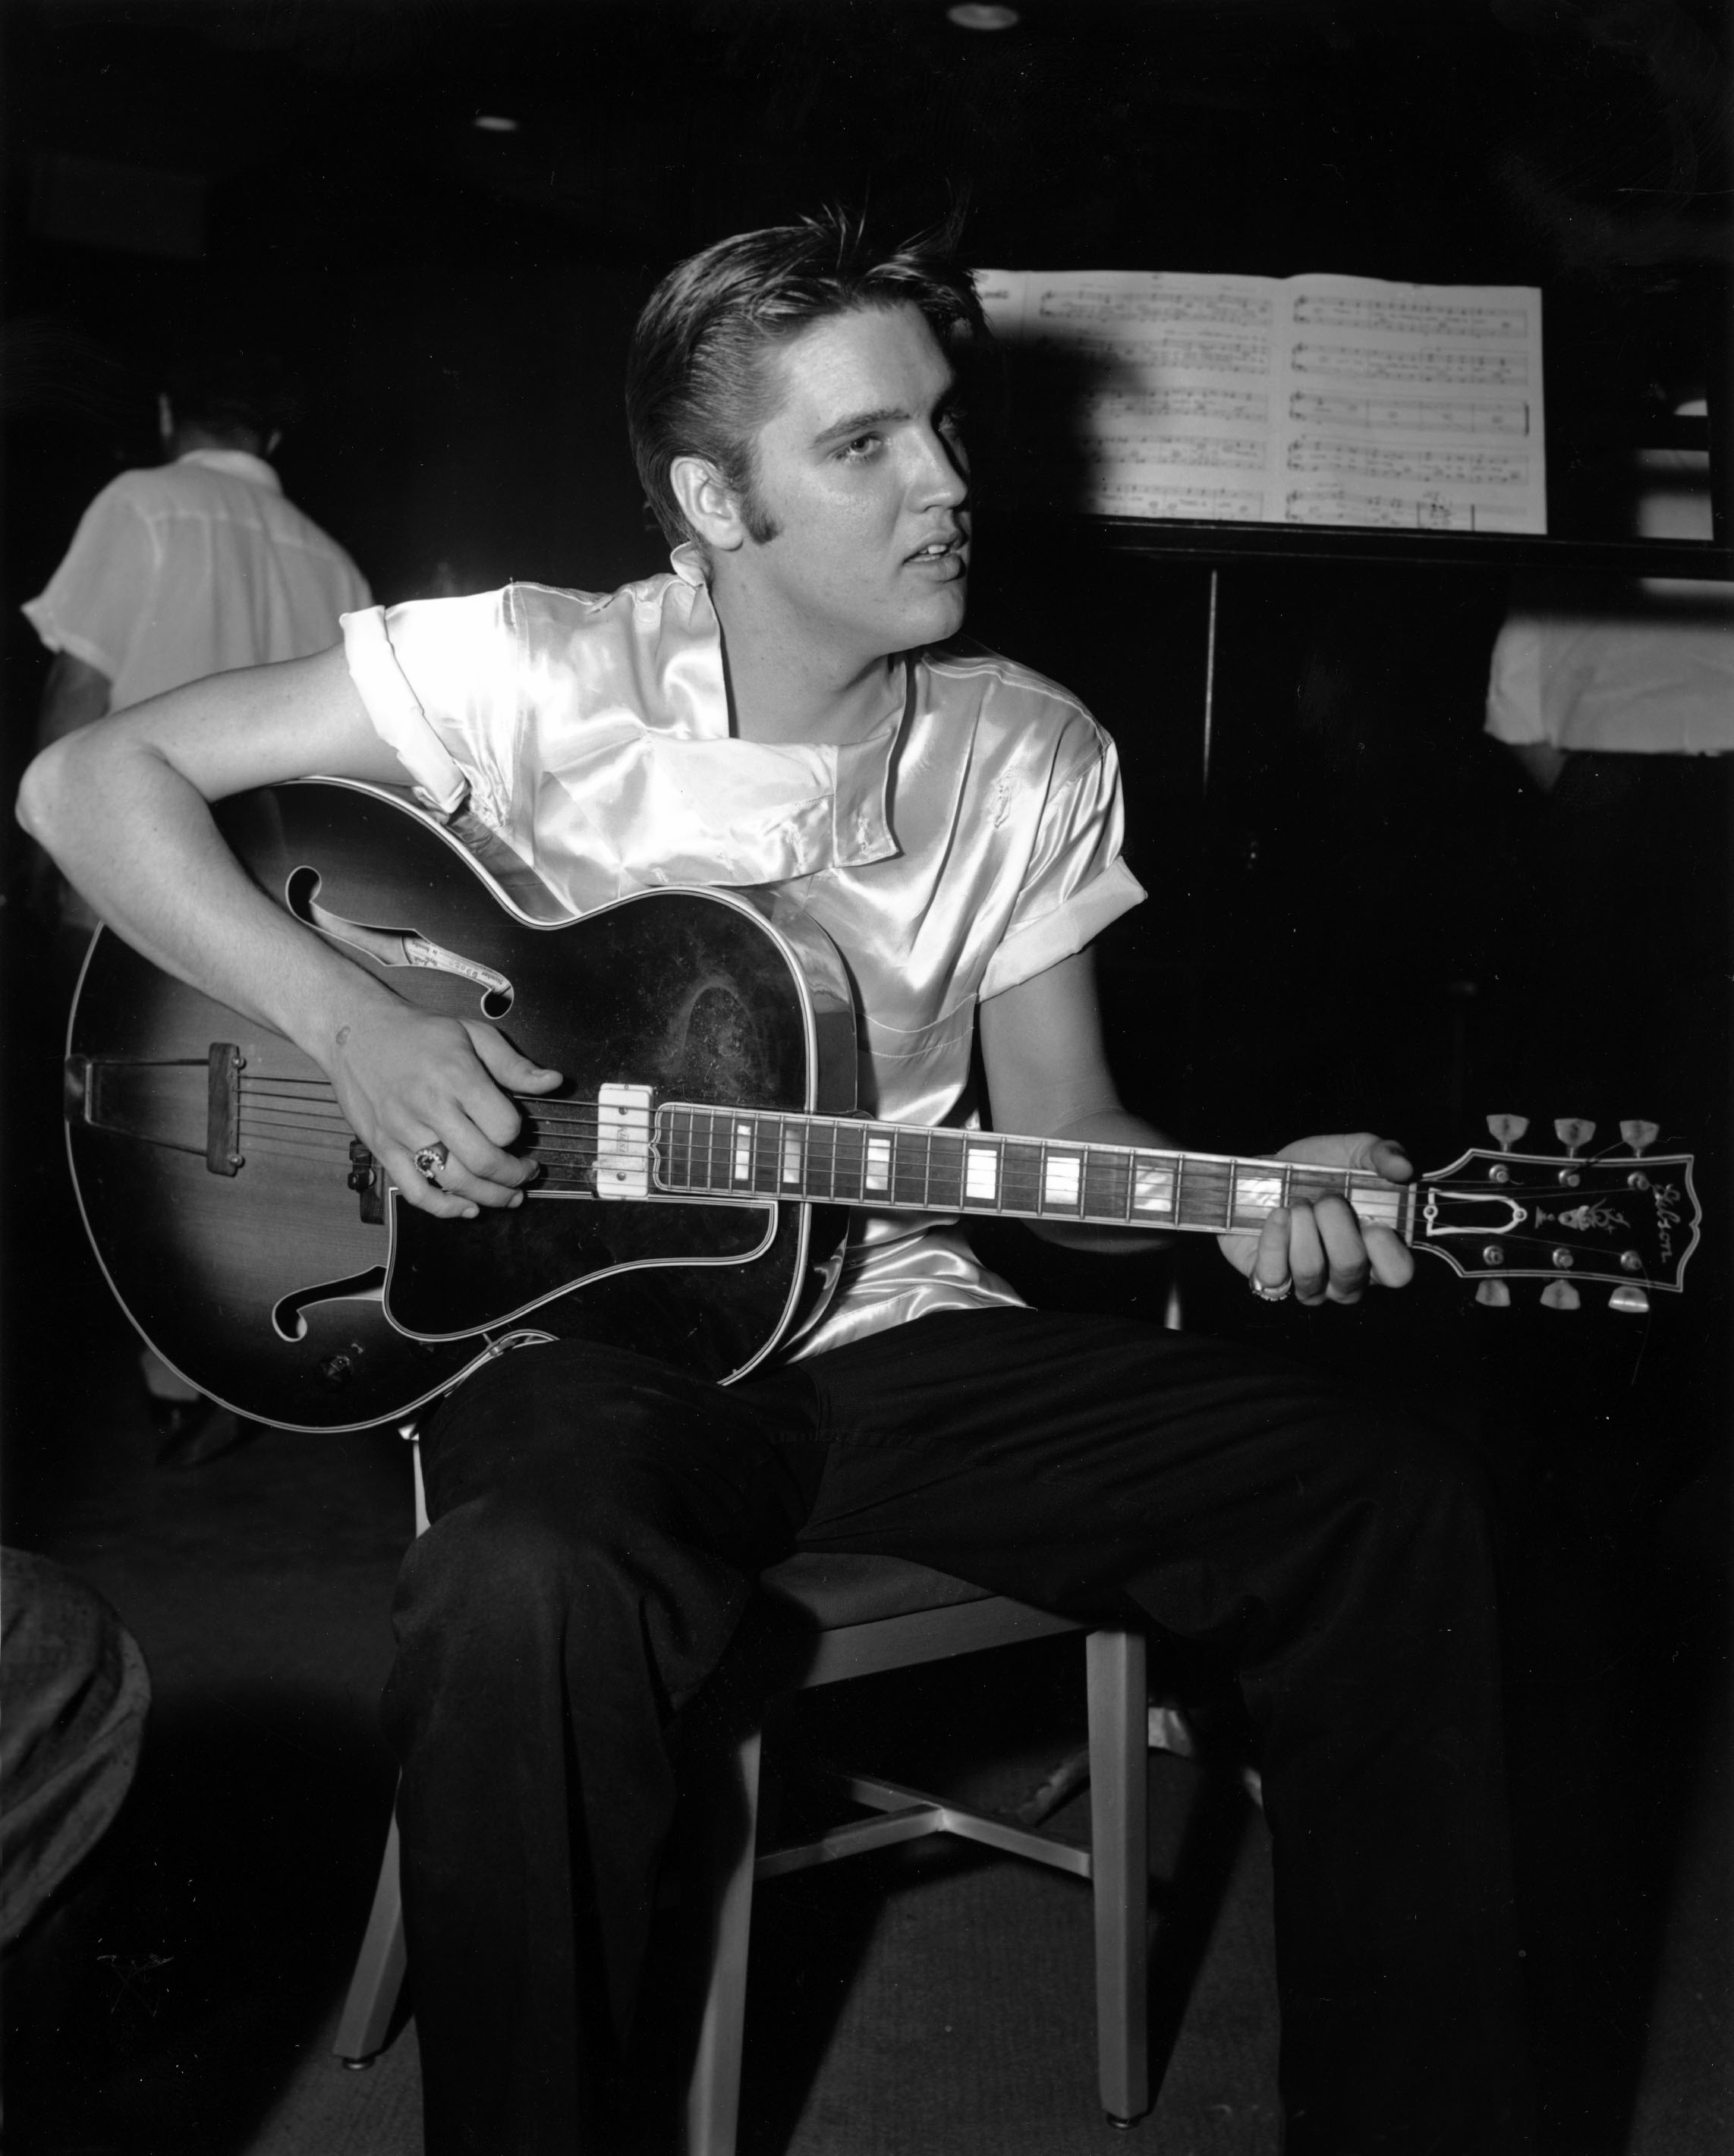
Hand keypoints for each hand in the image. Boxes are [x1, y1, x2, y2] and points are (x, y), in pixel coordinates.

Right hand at [324, 997, 563, 1218]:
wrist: (354, 1030)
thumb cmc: (418, 1032)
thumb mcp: (473, 1034)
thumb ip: (514, 1065)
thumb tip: (553, 1082)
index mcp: (456, 1077)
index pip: (504, 1126)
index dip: (519, 1133)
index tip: (520, 1132)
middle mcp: (429, 1107)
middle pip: (483, 1161)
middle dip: (514, 1175)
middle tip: (527, 1174)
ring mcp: (403, 1131)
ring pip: (453, 1182)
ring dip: (489, 1197)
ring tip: (509, 1196)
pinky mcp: (382, 1147)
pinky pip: (415, 1191)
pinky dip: (444, 1208)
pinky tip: (467, 1208)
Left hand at [1218, 1132, 1413, 1305]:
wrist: (1264, 1172)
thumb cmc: (1319, 1169)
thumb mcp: (1356, 1151)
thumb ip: (1384, 1153)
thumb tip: (1404, 1168)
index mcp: (1377, 1252)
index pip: (1397, 1274)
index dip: (1387, 1251)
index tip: (1373, 1222)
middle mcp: (1347, 1279)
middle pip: (1350, 1268)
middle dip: (1335, 1223)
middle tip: (1326, 1198)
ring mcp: (1308, 1286)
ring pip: (1310, 1271)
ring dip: (1303, 1227)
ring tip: (1298, 1203)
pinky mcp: (1269, 1280)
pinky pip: (1274, 1275)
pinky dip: (1275, 1239)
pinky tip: (1278, 1214)